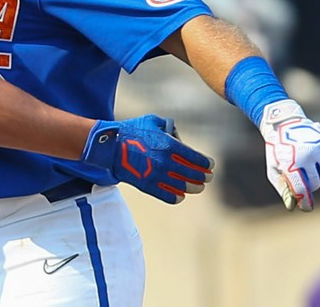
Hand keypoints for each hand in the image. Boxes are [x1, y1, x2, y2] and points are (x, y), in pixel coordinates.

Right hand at [82, 115, 214, 204]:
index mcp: (169, 144)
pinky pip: (169, 196)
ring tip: (197, 187)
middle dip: (204, 176)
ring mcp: (157, 175)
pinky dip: (177, 197)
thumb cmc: (131, 131)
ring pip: (184, 187)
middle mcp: (166, 161)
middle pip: (194, 175)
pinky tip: (181, 195)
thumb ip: (169, 127)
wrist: (110, 146)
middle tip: (207, 177)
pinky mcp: (148, 186)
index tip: (210, 165)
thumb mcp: (152, 121)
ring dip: (194, 188)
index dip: (207, 164)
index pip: (197, 159)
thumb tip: (179, 137)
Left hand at [259, 100, 319, 210]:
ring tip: (310, 170)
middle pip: (316, 184)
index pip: (302, 189)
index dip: (305, 201)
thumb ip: (283, 188)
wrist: (285, 124)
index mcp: (290, 162)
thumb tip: (293, 206)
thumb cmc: (278, 151)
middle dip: (310, 185)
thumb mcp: (274, 169)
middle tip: (304, 180)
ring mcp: (319, 149)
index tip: (306, 207)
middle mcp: (306, 156)